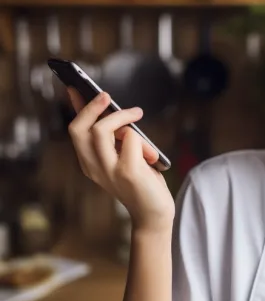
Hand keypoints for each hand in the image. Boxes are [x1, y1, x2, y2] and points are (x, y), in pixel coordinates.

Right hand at [67, 88, 174, 230]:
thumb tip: (112, 109)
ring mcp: (108, 171)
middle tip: (108, 96)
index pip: (75, 130)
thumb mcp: (124, 158)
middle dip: (92, 107)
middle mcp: (93, 167)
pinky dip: (140, 138)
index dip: (76, 107)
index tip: (75, 86)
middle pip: (79, 128)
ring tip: (137, 113)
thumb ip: (117, 138)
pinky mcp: (127, 172)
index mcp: (89, 163)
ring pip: (101, 130)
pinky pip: (130, 139)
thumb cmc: (142, 183)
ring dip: (121, 116)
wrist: (153, 214)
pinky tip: (151, 153)